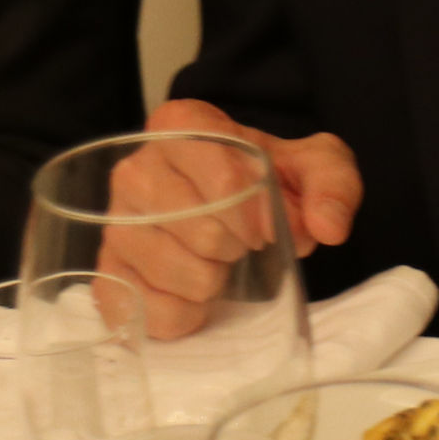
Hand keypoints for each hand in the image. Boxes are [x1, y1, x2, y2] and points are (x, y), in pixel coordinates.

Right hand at [98, 100, 360, 339]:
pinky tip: (193, 293)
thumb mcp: (315, 166)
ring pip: (176, 274)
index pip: (223, 176)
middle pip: (202, 230)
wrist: (231, 208)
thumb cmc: (268, 180)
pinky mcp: (106, 274)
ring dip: (214, 281)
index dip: (257, 213)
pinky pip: (150, 311)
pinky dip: (186, 314)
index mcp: (181, 125)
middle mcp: (136, 168)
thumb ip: (332, 184)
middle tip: (241, 244)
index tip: (268, 228)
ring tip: (216, 264)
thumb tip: (327, 226)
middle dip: (238, 248)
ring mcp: (115, 223)